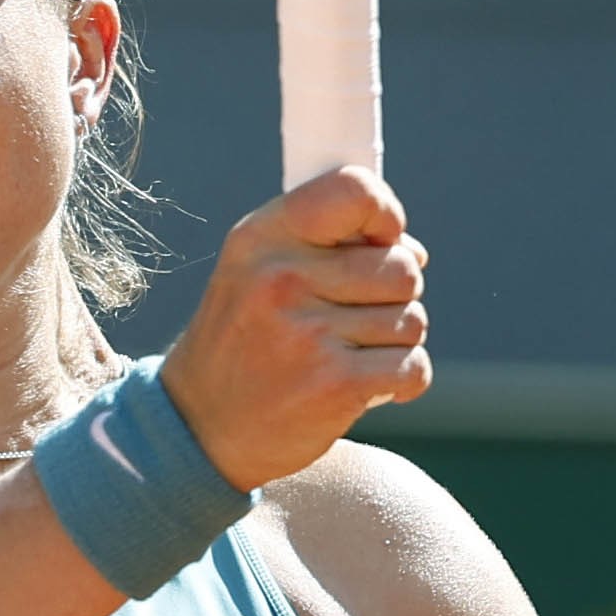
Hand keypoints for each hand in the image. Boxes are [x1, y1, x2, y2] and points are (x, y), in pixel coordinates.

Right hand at [160, 166, 432, 489]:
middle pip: (400, 267)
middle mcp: (282, 277)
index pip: (354, 190)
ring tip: (350, 352)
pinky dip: (403, 380)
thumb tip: (413, 250)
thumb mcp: (259, 267)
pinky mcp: (334, 384)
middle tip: (355, 317)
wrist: (202, 424)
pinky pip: (413, 366)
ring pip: (412, 319)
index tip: (380, 241)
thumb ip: (328, 242)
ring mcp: (307, 333)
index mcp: (264, 236)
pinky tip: (368, 383)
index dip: (385, 214)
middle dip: (394, 295)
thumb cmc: (247, 337)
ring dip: (395, 341)